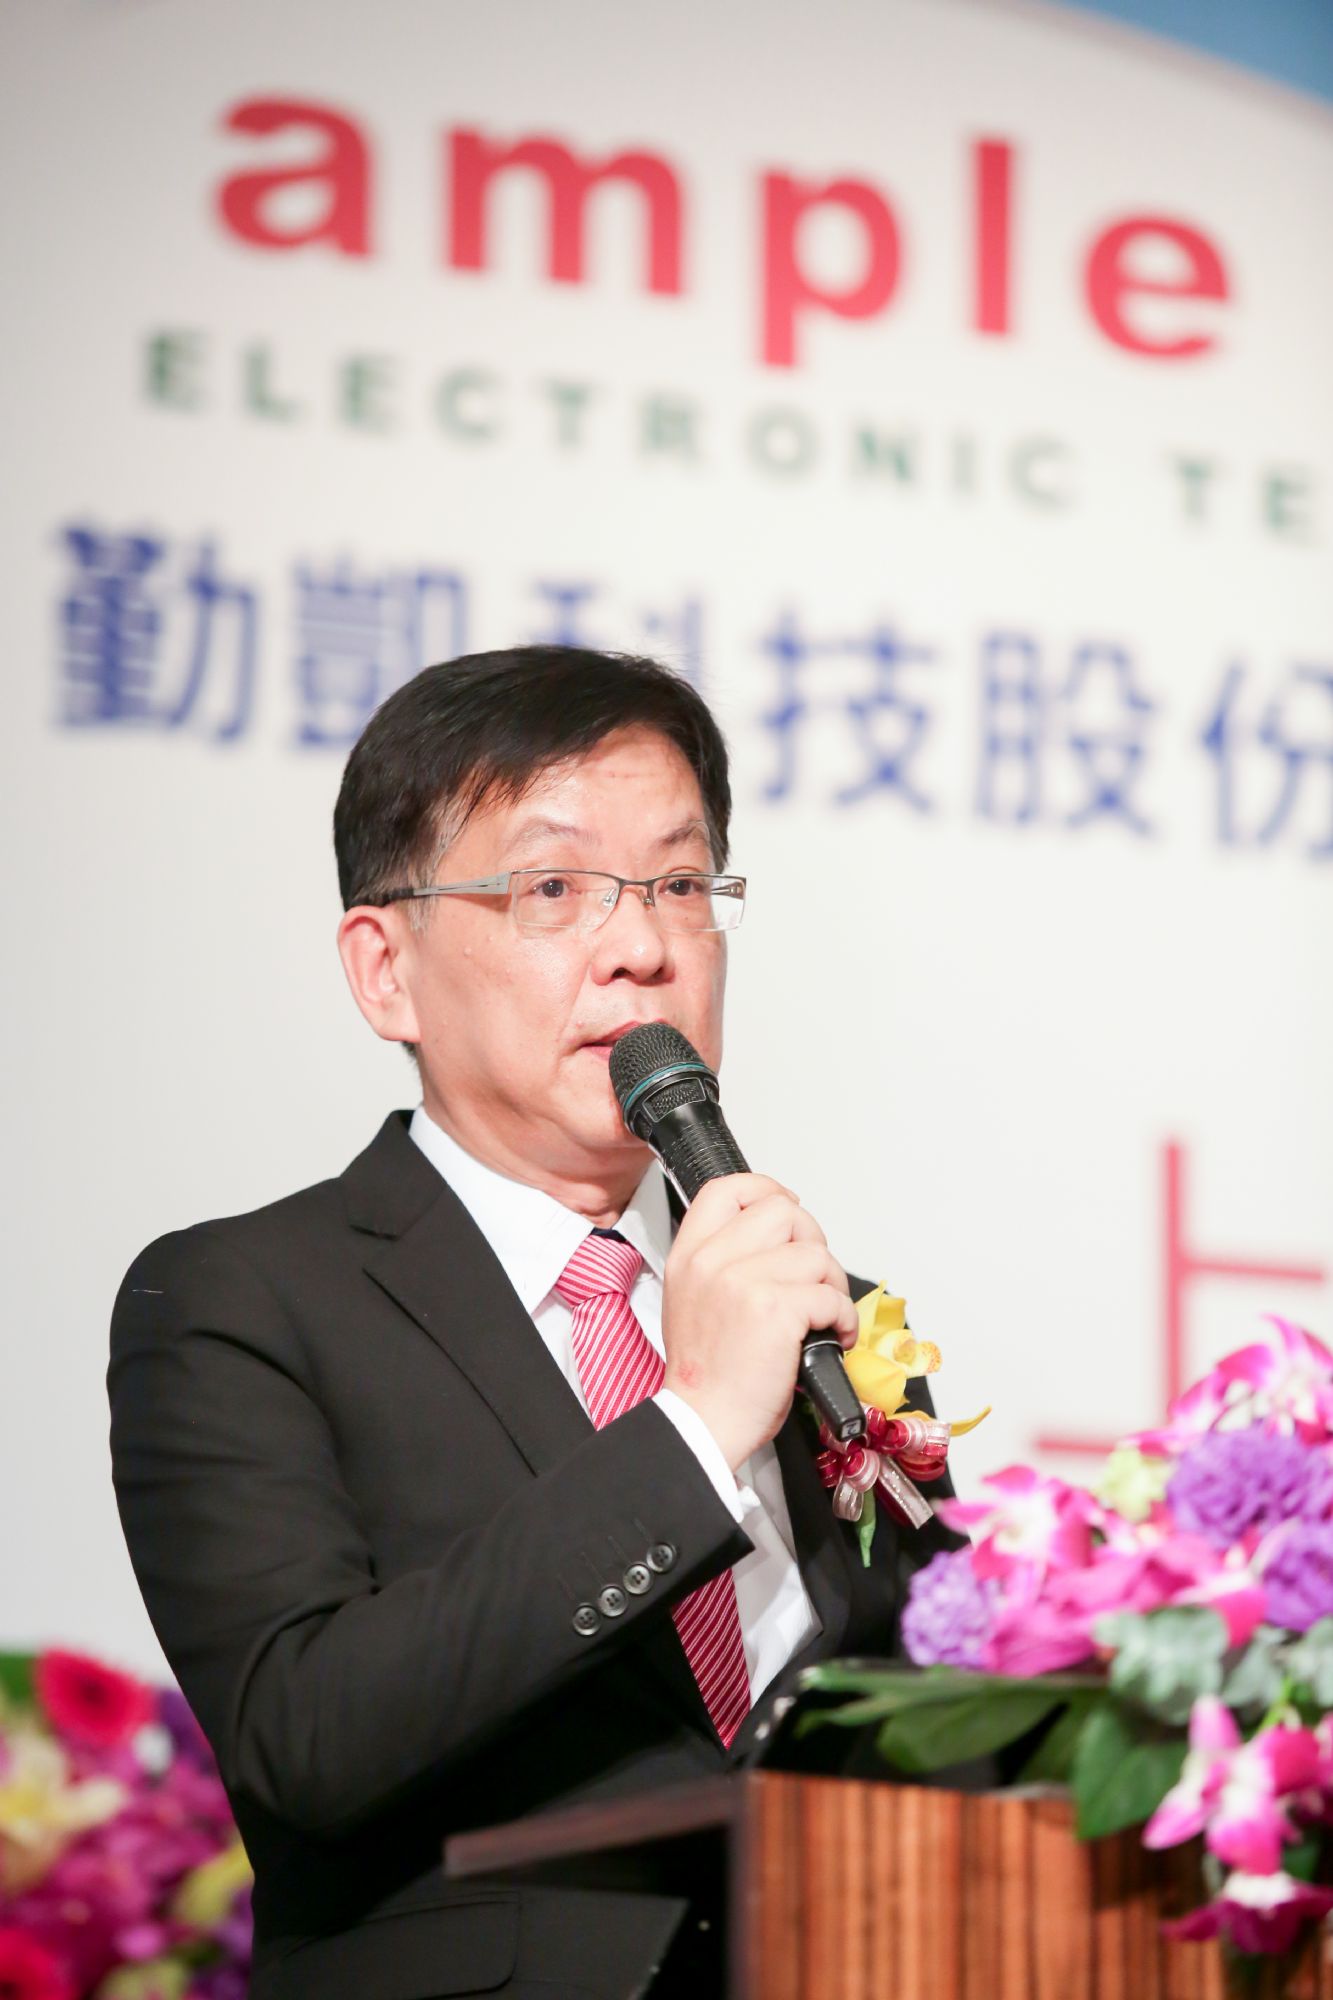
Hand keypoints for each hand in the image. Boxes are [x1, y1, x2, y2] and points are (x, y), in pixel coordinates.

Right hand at [661, 1174, 857, 1471]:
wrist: (703, 1422)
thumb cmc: (706, 1373)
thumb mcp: (690, 1300)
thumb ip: (721, 1261)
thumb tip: (774, 1243)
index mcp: (689, 1255)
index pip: (728, 1189)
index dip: (766, 1190)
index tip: (788, 1211)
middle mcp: (712, 1261)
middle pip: (783, 1211)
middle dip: (811, 1242)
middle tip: (812, 1278)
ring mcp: (743, 1281)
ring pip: (815, 1254)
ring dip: (832, 1285)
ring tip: (822, 1316)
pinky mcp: (776, 1309)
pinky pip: (832, 1295)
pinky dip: (843, 1318)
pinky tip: (832, 1336)